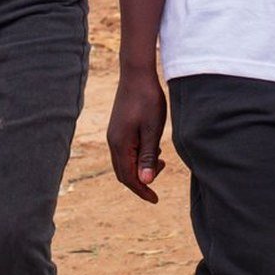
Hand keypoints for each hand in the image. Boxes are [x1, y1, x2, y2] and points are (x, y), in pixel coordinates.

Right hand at [107, 71, 166, 202]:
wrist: (137, 75)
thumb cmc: (148, 101)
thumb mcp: (153, 130)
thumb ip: (148, 156)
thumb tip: (144, 182)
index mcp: (120, 144)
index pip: (128, 177)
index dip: (141, 190)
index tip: (155, 200)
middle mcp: (113, 141)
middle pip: (123, 172)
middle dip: (140, 181)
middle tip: (161, 173)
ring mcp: (114, 134)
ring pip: (124, 162)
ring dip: (140, 168)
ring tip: (161, 160)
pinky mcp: (118, 128)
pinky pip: (125, 151)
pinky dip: (137, 157)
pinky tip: (153, 149)